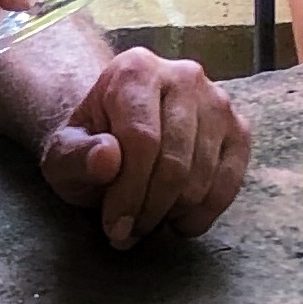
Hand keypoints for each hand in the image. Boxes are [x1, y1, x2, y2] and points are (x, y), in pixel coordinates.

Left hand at [37, 47, 251, 246]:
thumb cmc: (88, 144)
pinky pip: (230, 182)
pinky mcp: (239, 128)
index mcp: (135, 70)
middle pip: (174, 162)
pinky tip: (179, 221)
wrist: (117, 129)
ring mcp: (218, 101)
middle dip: (149, 209)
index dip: (129, 193)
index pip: (141, 140)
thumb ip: (75, 157)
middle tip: (129, 233)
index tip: (114, 227)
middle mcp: (183, 76)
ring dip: (173, 214)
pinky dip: (204, 212)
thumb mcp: (62, 154)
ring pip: (202, 177)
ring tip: (147, 223)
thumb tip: (107, 159)